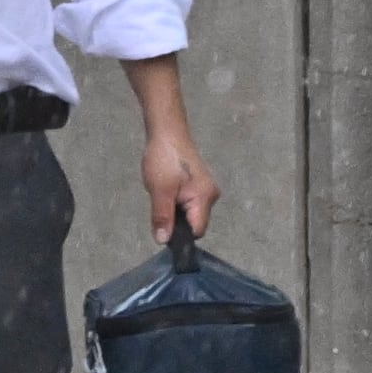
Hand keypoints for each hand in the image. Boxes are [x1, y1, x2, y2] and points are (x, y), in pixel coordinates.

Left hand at [145, 119, 220, 245]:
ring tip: (164, 193)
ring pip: (190, 213)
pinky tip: (168, 189)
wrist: (167, 131)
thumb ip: (163, 217)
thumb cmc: (164, 158)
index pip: (196, 231)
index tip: (164, 225)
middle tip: (161, 203)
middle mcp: (211, 196)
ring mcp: (206, 190)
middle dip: (176, 220)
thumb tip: (163, 240)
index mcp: (205, 199)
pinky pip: (189, 203)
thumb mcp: (160, 191)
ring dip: (175, 210)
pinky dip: (176, 201)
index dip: (180, 234)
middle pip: (194, 224)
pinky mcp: (199, 185)